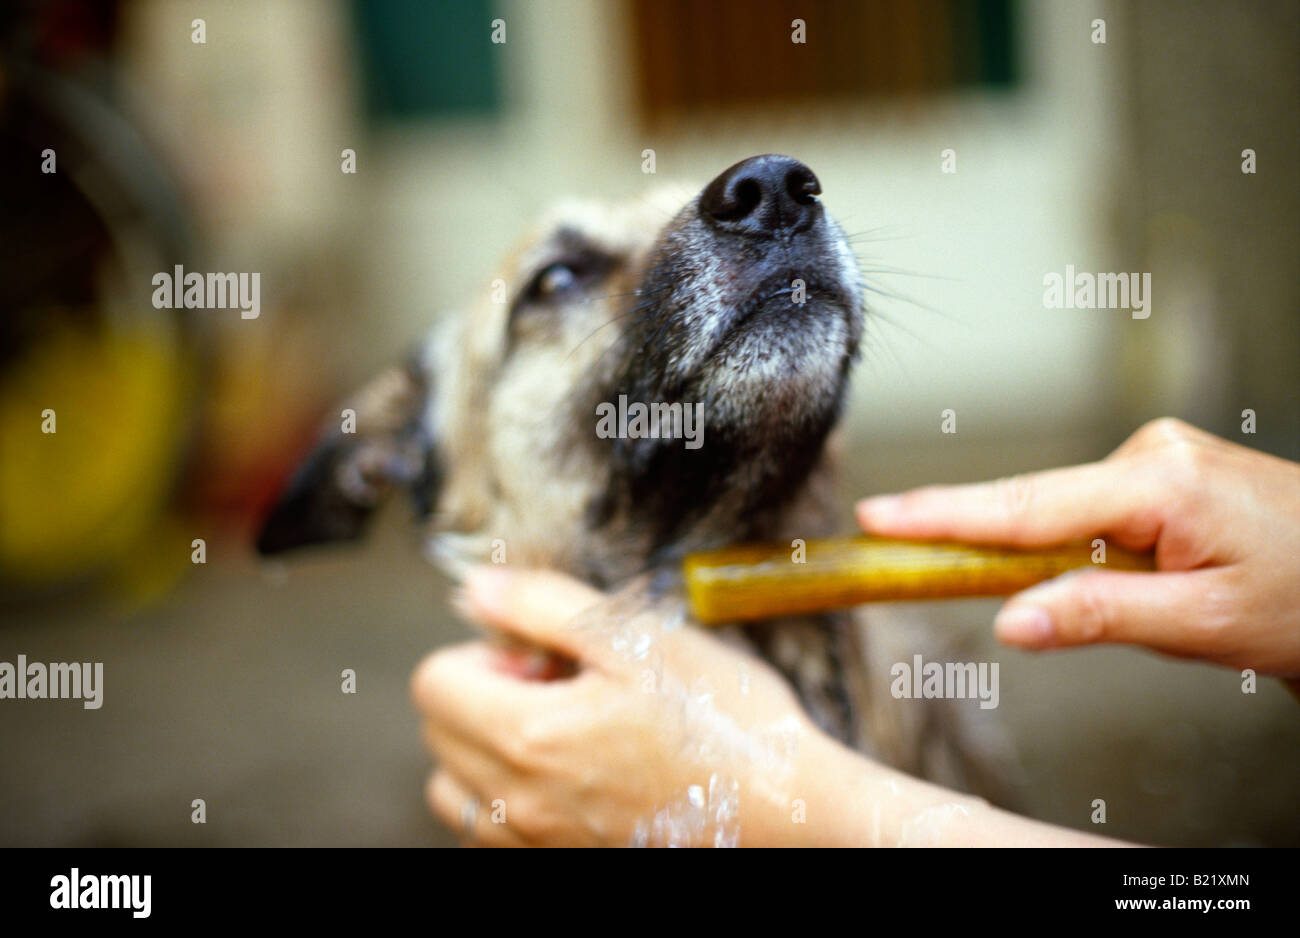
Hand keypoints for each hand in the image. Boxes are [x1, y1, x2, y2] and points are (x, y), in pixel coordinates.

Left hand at [411, 567, 842, 845]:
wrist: (788, 814)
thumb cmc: (725, 724)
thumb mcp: (637, 639)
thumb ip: (543, 605)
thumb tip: (474, 588)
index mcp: (530, 734)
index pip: (433, 681)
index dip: (485, 650)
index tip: (541, 654)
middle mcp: (519, 800)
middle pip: (438, 734)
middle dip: (485, 694)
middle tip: (562, 685)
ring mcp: (536, 843)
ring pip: (457, 792)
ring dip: (488, 750)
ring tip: (563, 731)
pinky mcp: (559, 865)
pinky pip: (494, 833)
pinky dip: (512, 797)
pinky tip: (576, 775)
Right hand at [856, 418, 1299, 674]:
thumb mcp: (1200, 625)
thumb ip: (1097, 615)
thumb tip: (1010, 619)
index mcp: (1158, 483)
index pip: (1025, 507)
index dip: (943, 516)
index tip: (879, 516)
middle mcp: (1150, 453)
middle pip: (1031, 502)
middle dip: (966, 528)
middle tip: (889, 539)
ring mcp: (1156, 455)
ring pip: (1061, 510)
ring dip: (1039, 552)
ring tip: (1090, 601)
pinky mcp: (1161, 469)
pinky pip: (1089, 507)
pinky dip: (1069, 542)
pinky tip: (1101, 575)